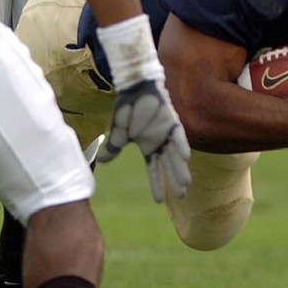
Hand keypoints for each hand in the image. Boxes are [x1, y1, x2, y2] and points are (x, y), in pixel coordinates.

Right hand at [98, 79, 191, 202]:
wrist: (134, 87)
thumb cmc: (128, 109)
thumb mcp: (119, 132)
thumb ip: (114, 148)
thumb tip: (102, 162)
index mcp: (148, 146)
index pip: (154, 169)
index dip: (156, 183)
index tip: (159, 200)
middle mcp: (160, 142)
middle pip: (169, 165)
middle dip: (174, 180)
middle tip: (181, 196)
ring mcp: (167, 132)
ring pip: (176, 154)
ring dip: (180, 167)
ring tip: (185, 183)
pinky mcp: (172, 121)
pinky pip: (178, 135)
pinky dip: (181, 146)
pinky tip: (186, 157)